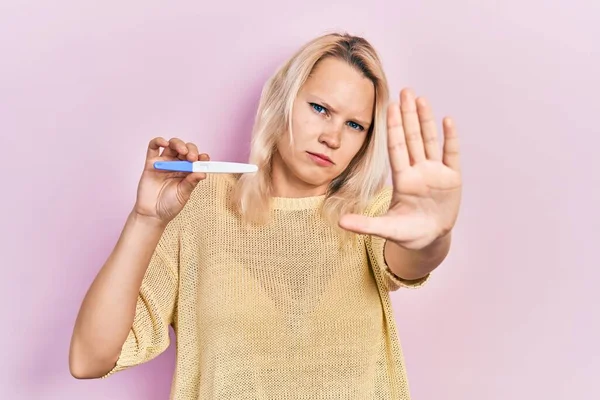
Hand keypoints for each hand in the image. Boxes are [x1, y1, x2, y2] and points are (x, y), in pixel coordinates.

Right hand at [133, 137, 208, 224]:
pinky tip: (164, 143)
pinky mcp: (151, 163)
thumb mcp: (184, 194)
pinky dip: (158, 141)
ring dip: (178, 144)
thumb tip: (203, 172)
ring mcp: (164, 163)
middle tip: (192, 158)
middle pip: (185, 149)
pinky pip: (153, 147)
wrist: (152, 214)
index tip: (204, 158)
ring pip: (172, 145)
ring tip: (182, 151)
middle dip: (191, 150)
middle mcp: (177, 165)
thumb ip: (191, 182)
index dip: (201, 156)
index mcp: (188, 172)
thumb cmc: (169, 205)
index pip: (197, 159)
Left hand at [339, 88, 461, 249]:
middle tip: (405, 91)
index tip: (389, 106)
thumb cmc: (407, 233)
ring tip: (422, 99)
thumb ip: (365, 224)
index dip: (394, 128)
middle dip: (408, 115)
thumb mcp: (386, 229)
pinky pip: (451, 154)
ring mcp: (435, 173)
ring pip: (430, 141)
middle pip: (412, 138)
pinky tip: (447, 120)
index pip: (396, 148)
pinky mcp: (452, 178)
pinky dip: (450, 138)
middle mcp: (418, 171)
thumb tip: (339, 223)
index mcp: (402, 180)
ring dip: (426, 120)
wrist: (430, 240)